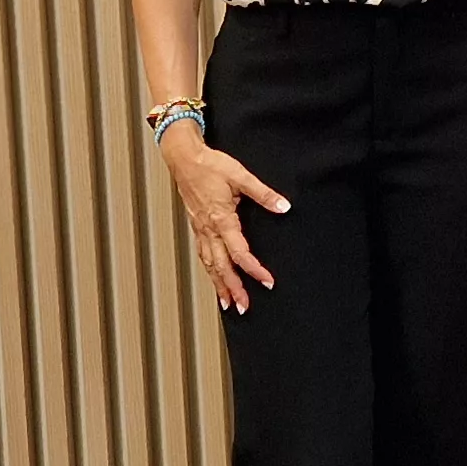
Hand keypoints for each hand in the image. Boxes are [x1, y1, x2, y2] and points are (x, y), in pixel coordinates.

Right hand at [163, 126, 288, 313]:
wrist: (183, 158)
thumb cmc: (209, 165)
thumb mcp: (240, 175)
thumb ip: (263, 194)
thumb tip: (283, 206)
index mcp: (221, 219)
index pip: (240, 252)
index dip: (254, 269)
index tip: (267, 282)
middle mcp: (209, 229)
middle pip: (222, 266)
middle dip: (233, 288)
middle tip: (243, 307)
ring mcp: (201, 229)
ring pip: (210, 264)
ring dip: (219, 285)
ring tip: (227, 303)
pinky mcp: (197, 226)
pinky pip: (203, 255)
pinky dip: (209, 270)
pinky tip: (214, 278)